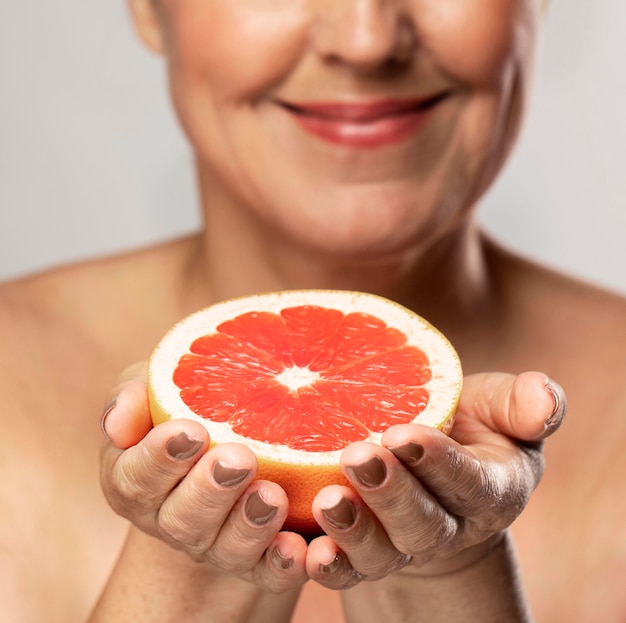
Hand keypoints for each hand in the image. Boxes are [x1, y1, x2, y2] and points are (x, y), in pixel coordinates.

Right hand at [99, 363, 308, 593]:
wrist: (232, 441)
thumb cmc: (187, 406)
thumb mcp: (155, 391)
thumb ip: (131, 398)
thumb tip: (117, 422)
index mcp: (136, 481)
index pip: (136, 479)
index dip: (161, 459)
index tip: (192, 431)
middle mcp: (172, 521)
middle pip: (183, 520)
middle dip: (210, 490)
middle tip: (239, 459)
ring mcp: (215, 546)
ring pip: (226, 550)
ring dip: (249, 525)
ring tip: (271, 494)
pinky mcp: (258, 560)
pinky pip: (269, 573)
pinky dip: (283, 564)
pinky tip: (300, 545)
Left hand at [306, 371, 565, 588]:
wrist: (431, 464)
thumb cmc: (466, 425)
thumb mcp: (498, 408)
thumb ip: (524, 403)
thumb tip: (547, 402)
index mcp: (490, 490)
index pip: (469, 481)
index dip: (437, 462)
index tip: (400, 432)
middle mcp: (450, 527)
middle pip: (423, 522)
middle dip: (390, 492)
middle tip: (357, 455)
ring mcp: (405, 546)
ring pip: (384, 553)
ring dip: (354, 532)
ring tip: (325, 501)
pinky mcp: (365, 553)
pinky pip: (349, 570)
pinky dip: (329, 566)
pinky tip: (306, 549)